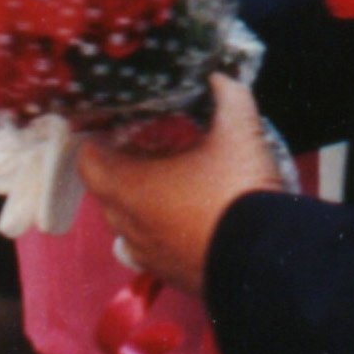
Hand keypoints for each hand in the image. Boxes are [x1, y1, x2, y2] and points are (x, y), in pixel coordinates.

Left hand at [77, 73, 283, 291]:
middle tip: (147, 145)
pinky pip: (147, 249)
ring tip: (166, 183)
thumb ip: (228, 96)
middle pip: (105, 190)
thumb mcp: (239, 133)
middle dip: (121, 166)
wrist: (266, 262)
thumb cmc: (237, 193)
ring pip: (125, 223)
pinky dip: (157, 231)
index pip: (87, 160)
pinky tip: (184, 219)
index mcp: (128, 187)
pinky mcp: (168, 275)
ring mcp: (145, 255)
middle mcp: (127, 224)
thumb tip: (219, 77)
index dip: (96, 138)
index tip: (114, 125)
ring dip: (138, 202)